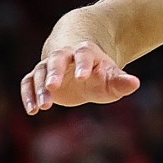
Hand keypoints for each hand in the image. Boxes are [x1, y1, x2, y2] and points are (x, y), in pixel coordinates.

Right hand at [20, 42, 139, 114]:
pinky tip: (32, 110)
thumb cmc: (98, 74)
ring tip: (44, 107)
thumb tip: (135, 83)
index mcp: (84, 52)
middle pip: (56, 59)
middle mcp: (63, 55)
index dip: (83, 64)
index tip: (83, 77)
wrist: (78, 68)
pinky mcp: (37, 77)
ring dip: (40, 88)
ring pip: (40, 72)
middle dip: (54, 72)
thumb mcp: (111, 78)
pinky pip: (28, 83)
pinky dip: (28, 95)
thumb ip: (121, 81)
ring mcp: (48, 65)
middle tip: (52, 86)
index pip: (83, 55)